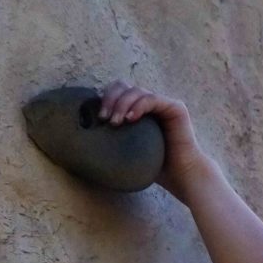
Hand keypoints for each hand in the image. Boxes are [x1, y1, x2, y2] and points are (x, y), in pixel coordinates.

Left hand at [98, 84, 213, 203]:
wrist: (181, 176)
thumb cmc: (152, 168)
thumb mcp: (125, 150)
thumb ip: (111, 139)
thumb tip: (81, 139)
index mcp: (138, 109)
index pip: (118, 91)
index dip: (106, 99)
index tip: (98, 119)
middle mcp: (150, 102)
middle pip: (125, 86)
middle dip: (111, 99)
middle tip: (104, 119)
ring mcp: (163, 103)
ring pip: (137, 91)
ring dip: (122, 104)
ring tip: (116, 122)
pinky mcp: (175, 108)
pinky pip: (153, 99)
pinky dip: (139, 106)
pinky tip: (130, 119)